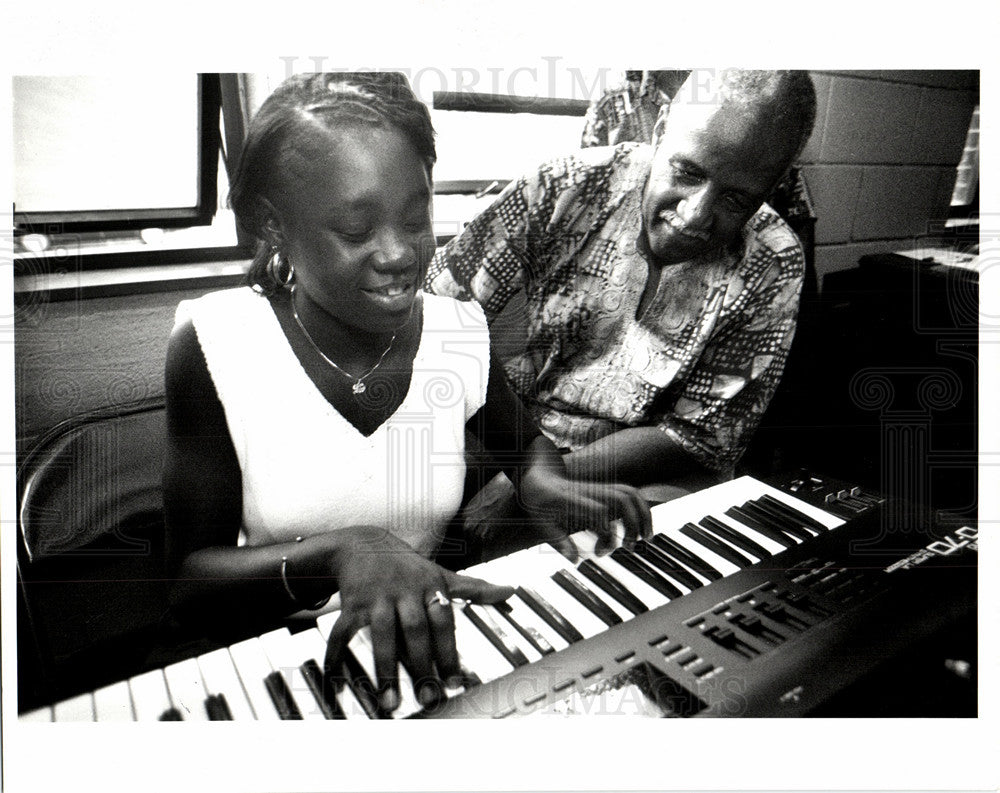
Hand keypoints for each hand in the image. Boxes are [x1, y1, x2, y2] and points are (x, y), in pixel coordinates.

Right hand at [323, 526, 512, 712]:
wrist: (364, 543)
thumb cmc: (408, 567)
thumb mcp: (441, 574)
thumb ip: (473, 587)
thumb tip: (509, 590)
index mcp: (430, 586)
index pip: (443, 621)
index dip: (449, 651)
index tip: (455, 682)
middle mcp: (404, 591)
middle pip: (415, 631)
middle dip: (421, 665)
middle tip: (427, 698)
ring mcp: (377, 598)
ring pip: (382, 635)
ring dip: (386, 669)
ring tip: (390, 702)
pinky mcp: (352, 604)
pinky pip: (343, 632)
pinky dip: (336, 655)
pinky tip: (335, 680)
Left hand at [518, 470, 652, 558]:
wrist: (538, 474)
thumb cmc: (538, 501)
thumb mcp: (541, 523)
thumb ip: (558, 541)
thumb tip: (575, 561)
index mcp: (571, 499)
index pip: (598, 510)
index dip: (605, 529)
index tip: (599, 552)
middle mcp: (589, 491)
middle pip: (621, 499)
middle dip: (632, 523)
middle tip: (630, 548)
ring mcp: (598, 488)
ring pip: (630, 493)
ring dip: (643, 514)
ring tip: (646, 538)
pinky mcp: (604, 489)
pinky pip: (629, 493)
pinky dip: (641, 508)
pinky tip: (641, 527)